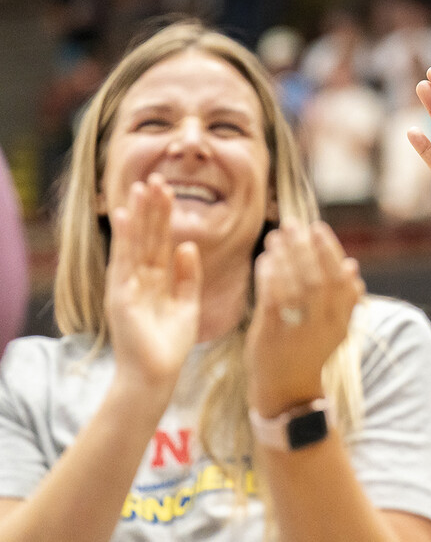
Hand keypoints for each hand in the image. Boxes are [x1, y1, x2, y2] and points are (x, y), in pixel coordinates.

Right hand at [104, 173, 201, 390]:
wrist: (156, 376)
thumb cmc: (170, 345)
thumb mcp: (187, 304)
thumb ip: (188, 276)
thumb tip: (188, 245)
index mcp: (156, 280)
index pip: (160, 241)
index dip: (164, 216)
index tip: (170, 189)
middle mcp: (138, 279)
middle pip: (147, 236)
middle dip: (152, 208)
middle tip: (157, 177)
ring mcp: (127, 286)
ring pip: (135, 243)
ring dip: (138, 215)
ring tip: (141, 187)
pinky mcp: (120, 296)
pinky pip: (123, 262)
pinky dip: (124, 240)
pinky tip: (125, 218)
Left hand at [247, 220, 362, 416]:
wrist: (289, 393)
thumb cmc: (311, 351)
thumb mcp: (335, 327)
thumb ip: (344, 298)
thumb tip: (353, 265)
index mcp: (341, 321)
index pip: (340, 279)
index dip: (329, 250)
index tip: (317, 227)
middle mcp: (323, 327)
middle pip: (316, 279)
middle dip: (304, 248)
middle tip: (292, 224)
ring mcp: (297, 333)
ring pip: (293, 287)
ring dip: (284, 257)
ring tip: (275, 237)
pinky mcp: (270, 338)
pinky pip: (270, 300)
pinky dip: (268, 276)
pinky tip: (264, 260)